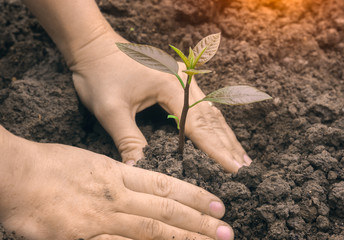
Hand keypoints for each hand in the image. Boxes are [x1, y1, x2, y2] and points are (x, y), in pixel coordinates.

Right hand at [0, 129, 233, 239]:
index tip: (217, 205)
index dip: (194, 196)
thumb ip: (118, 176)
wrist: (16, 175)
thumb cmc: (51, 164)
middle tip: (226, 230)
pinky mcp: (82, 237)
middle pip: (165, 210)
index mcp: (118, 173)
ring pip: (150, 230)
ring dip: (181, 238)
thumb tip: (141, 183)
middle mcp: (116, 195)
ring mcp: (101, 218)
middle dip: (198, 222)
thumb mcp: (91, 162)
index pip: (165, 185)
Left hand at [70, 31, 251, 172]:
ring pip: (210, 111)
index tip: (233, 169)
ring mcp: (182, 78)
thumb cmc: (99, 73)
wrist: (93, 45)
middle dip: (227, 144)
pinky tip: (221, 134)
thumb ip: (128, 140)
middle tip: (244, 167)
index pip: (198, 125)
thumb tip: (139, 171)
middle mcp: (183, 80)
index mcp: (170, 86)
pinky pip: (201, 105)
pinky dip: (212, 123)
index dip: (216, 150)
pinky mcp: (177, 80)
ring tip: (240, 154)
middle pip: (211, 117)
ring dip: (224, 134)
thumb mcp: (110, 110)